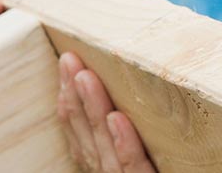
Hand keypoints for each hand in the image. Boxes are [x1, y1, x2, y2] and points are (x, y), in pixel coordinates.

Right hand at [58, 52, 155, 172]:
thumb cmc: (154, 162)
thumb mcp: (141, 149)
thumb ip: (127, 127)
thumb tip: (119, 84)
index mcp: (101, 161)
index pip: (79, 130)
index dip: (69, 98)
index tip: (66, 62)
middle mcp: (106, 169)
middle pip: (86, 133)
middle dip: (75, 96)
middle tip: (70, 59)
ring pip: (103, 145)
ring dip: (93, 109)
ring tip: (86, 77)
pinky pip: (132, 166)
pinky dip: (123, 144)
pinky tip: (117, 119)